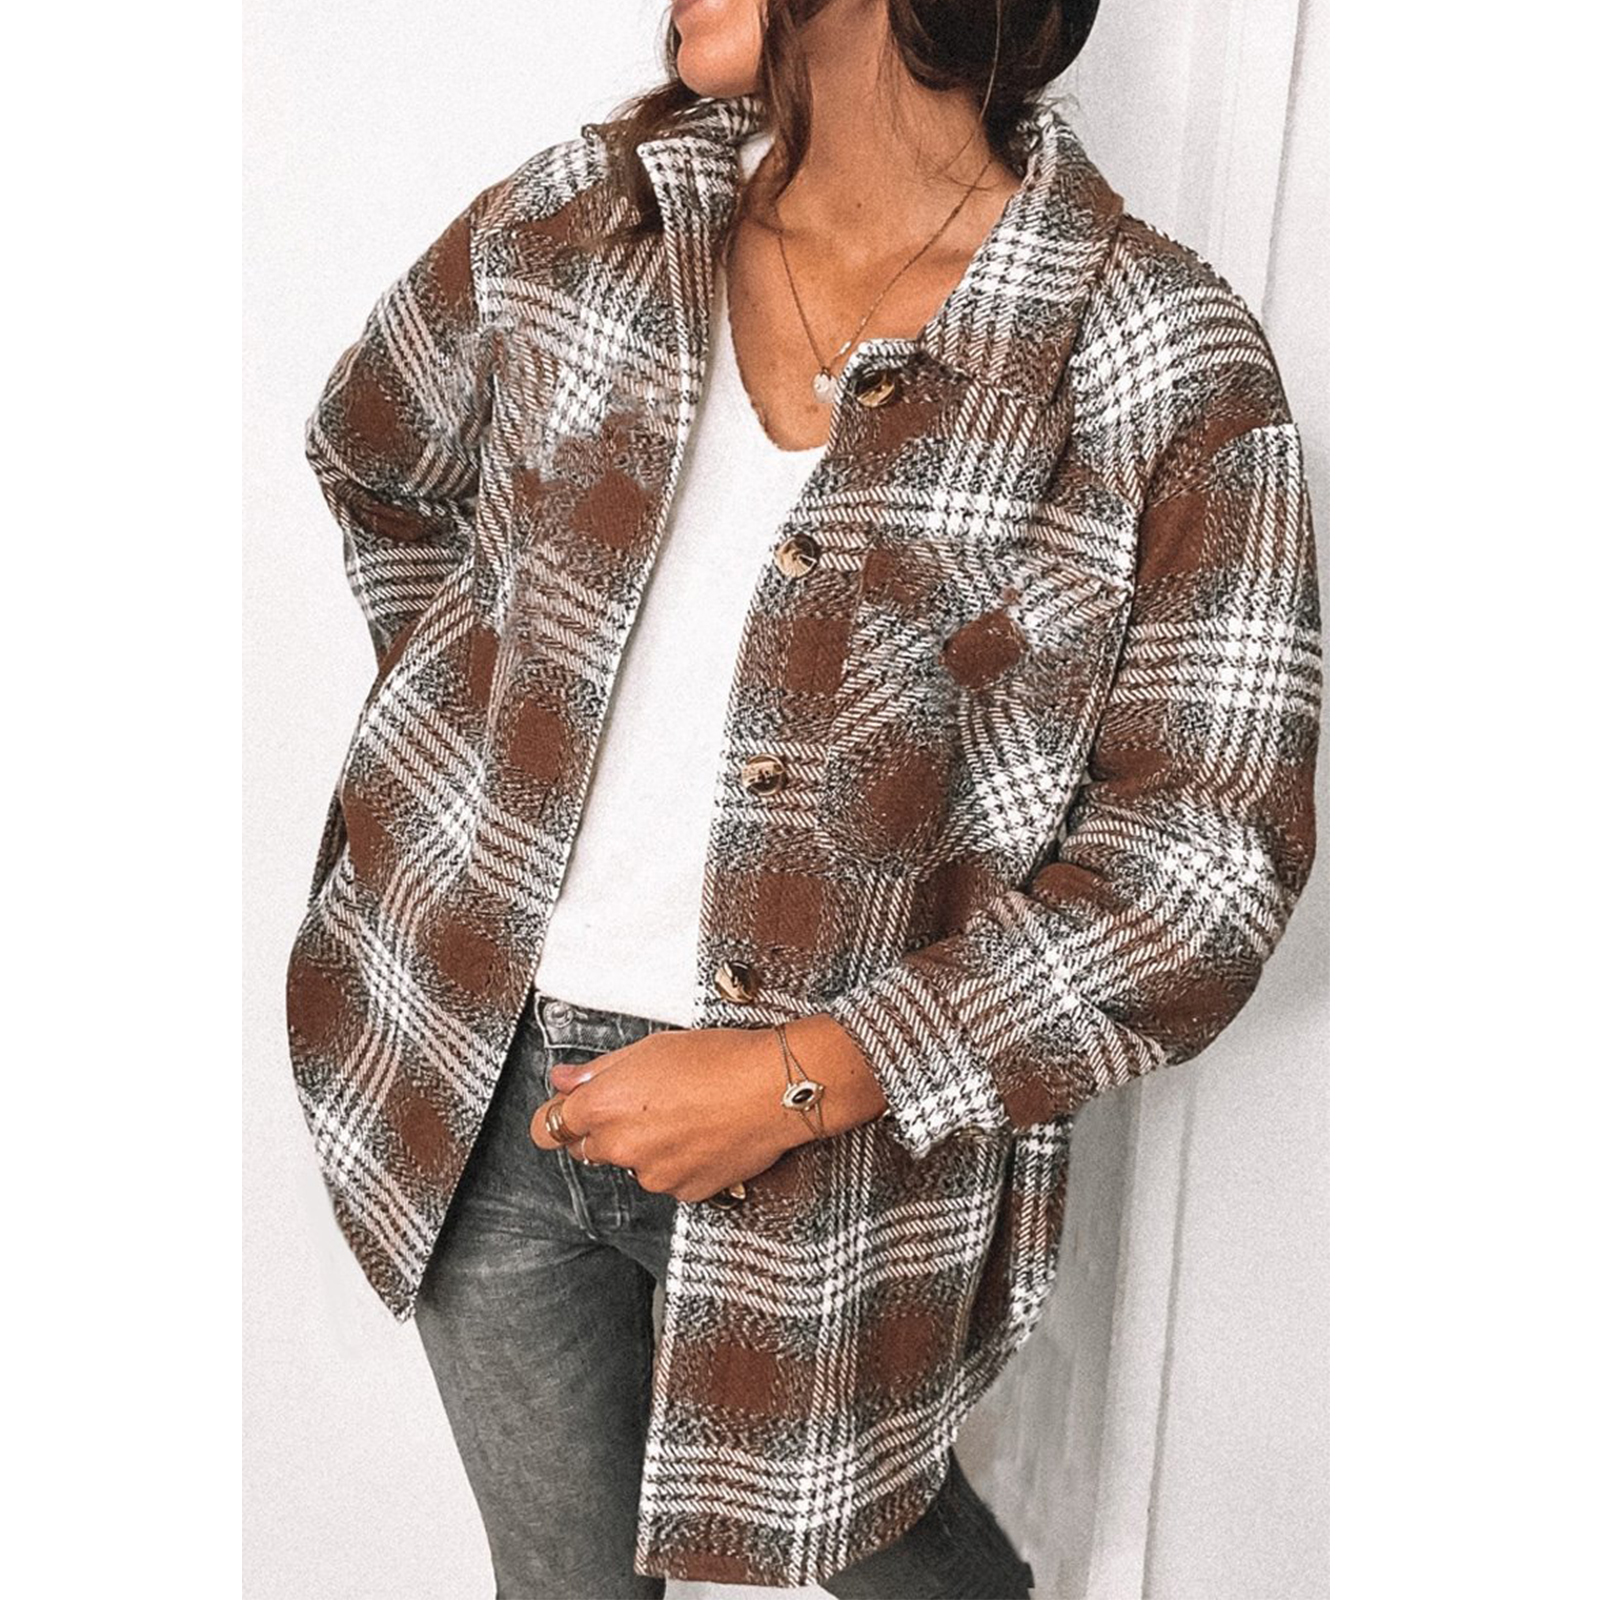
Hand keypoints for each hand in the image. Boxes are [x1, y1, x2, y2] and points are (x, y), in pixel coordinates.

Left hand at [527, 1013, 887, 1202]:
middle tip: (645, 1103)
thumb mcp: (649, 1049)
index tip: (567, 1113)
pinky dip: (680, 1161)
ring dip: (648, 1146)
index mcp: (602, 1107)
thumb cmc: (717, 1059)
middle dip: (606, 1129)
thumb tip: (564, 1079)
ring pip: (635, 1164)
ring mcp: (653, 1175)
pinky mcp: (685, 1192)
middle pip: (589, 1148)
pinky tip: (705, 1133)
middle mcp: (620, 1147)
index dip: (558, 1118)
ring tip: (688, 1113)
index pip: (548, 1128)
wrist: (773, 1089)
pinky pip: (669, 1178)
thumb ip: (597, 1071)